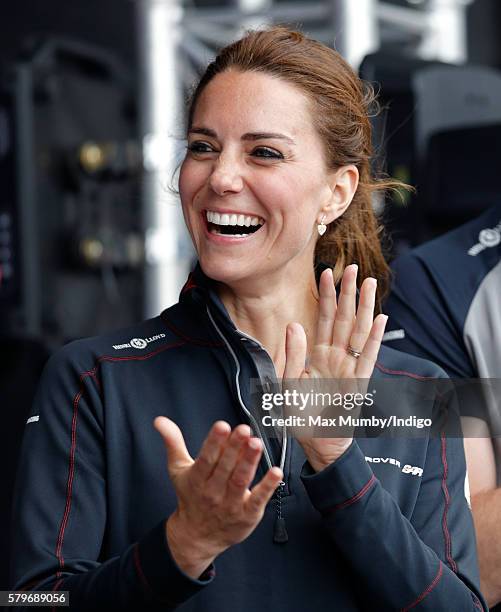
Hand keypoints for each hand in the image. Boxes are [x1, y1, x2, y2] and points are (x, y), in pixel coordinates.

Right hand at [154, 417, 282, 578]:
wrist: (196, 536)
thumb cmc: (190, 497)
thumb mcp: (178, 469)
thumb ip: (172, 442)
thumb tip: (160, 421)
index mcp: (197, 479)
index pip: (206, 459)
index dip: (214, 442)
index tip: (222, 426)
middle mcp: (213, 491)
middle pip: (225, 467)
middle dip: (235, 448)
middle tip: (244, 430)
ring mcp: (231, 504)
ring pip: (241, 480)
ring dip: (249, 461)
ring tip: (257, 444)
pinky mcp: (247, 514)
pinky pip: (258, 500)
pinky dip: (267, 486)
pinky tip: (276, 472)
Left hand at [283, 264, 386, 470]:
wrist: (317, 444)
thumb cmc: (302, 416)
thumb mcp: (289, 384)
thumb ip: (294, 355)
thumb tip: (294, 324)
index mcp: (318, 355)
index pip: (323, 318)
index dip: (325, 295)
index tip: (327, 272)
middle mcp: (336, 357)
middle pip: (344, 318)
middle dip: (348, 293)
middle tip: (353, 267)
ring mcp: (349, 367)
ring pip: (359, 331)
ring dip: (364, 307)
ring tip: (370, 283)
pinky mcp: (359, 383)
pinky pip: (368, 357)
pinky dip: (374, 338)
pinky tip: (380, 319)